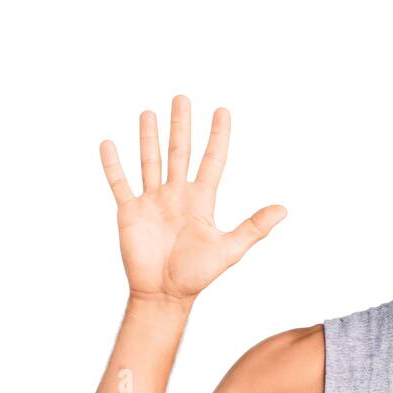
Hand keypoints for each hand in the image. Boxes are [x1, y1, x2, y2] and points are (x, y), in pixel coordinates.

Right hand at [99, 94, 286, 305]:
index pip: (212, 161)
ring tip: (149, 113)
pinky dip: (113, 165)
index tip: (222, 111)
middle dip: (180, 126)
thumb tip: (283, 210)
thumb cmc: (196, 276)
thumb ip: (254, 228)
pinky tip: (108, 144)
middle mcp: (176, 196)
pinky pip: (120, 183)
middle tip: (182, 98)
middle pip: (179, 152)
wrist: (163, 295)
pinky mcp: (130, 212)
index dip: (217, 136)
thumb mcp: (228, 250)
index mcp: (200, 201)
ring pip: (149, 161)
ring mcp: (152, 202)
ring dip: (148, 138)